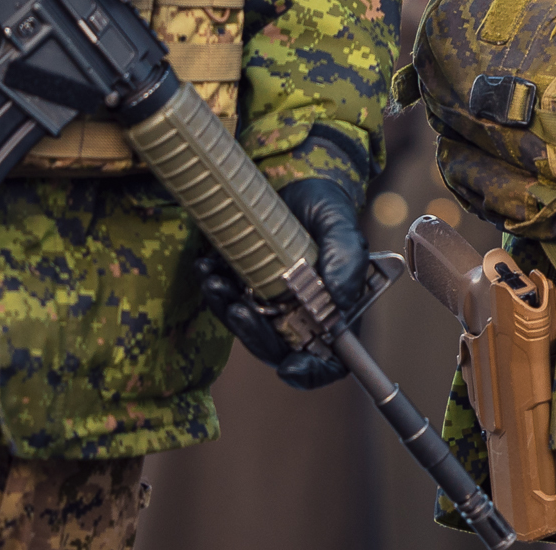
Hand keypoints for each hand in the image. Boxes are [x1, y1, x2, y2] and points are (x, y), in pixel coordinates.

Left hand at [197, 175, 368, 390]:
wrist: (293, 184)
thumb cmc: (325, 208)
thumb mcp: (341, 226)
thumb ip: (347, 261)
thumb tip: (338, 301)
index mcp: (334, 310)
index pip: (329, 359)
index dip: (311, 371)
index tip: (290, 367)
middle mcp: (303, 316)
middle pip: (280, 349)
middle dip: (256, 335)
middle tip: (239, 310)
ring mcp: (274, 306)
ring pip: (250, 330)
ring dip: (230, 313)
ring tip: (217, 283)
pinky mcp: (248, 291)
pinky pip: (230, 305)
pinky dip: (217, 292)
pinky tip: (208, 269)